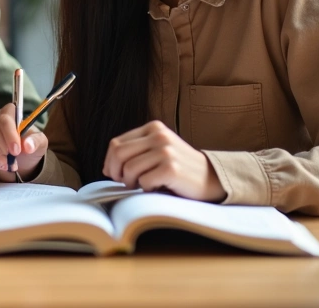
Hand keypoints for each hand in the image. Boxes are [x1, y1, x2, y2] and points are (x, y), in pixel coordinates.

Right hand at [0, 103, 47, 180]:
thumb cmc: (28, 144)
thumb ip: (35, 142)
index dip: (10, 136)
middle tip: (12, 158)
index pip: (5, 120)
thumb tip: (28, 146)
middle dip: (3, 148)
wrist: (18, 156)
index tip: (16, 151)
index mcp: (10, 111)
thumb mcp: (39, 143)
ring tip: (6, 162)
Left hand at [102, 120, 224, 201]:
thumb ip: (135, 152)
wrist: (212, 178)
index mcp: (153, 128)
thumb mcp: (158, 150)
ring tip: (142, 185)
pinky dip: (146, 189)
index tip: (114, 174)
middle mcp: (159, 136)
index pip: (116, 143)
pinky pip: (144, 182)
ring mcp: (166, 151)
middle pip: (118, 154)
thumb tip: (106, 167)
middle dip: (116, 172)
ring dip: (131, 183)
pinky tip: (157, 188)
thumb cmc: (179, 168)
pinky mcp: (171, 169)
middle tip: (125, 183)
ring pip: (129, 169)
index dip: (110, 162)